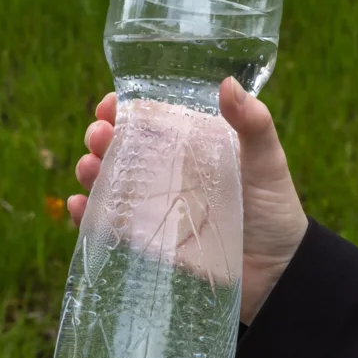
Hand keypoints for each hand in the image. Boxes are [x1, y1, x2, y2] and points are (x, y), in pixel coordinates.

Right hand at [67, 77, 308, 324]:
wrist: (277, 274)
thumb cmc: (274, 210)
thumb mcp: (266, 161)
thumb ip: (253, 123)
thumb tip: (227, 83)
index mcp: (189, 146)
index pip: (147, 120)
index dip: (123, 109)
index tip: (110, 105)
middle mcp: (165, 173)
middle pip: (119, 148)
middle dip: (100, 137)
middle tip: (100, 136)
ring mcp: (153, 207)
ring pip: (107, 182)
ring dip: (89, 170)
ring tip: (89, 168)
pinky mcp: (146, 241)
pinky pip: (108, 224)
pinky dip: (86, 214)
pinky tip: (79, 206)